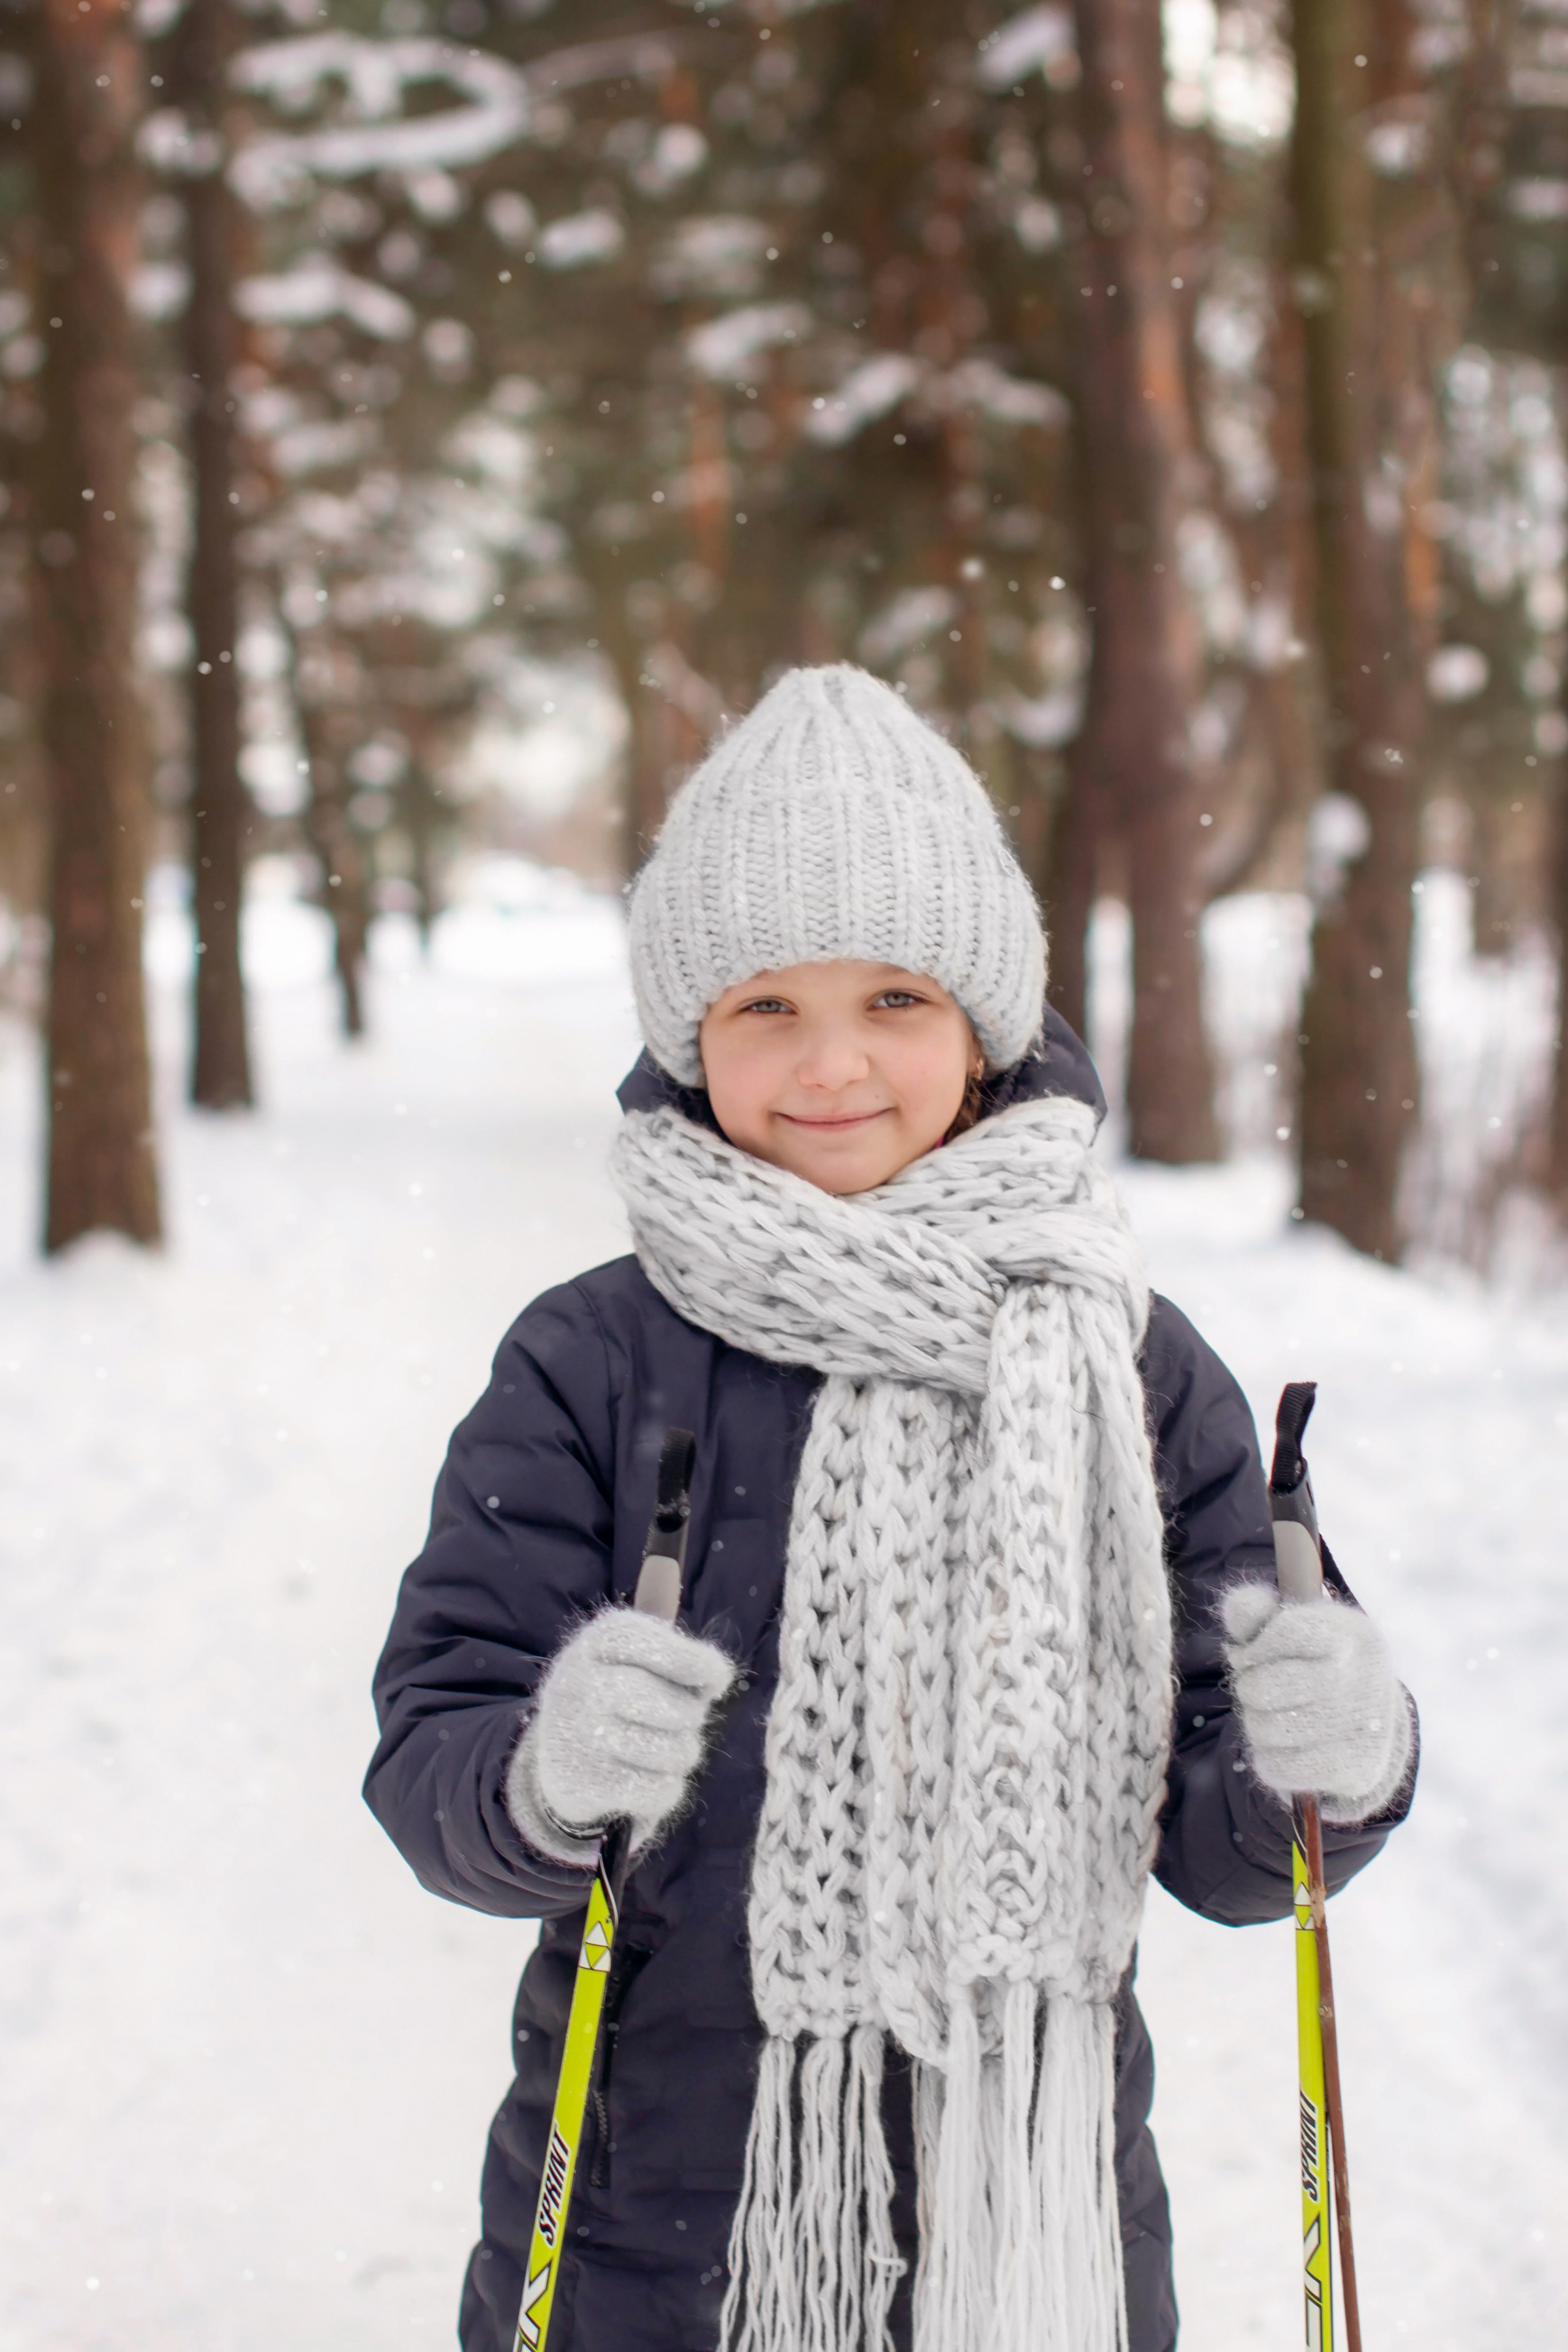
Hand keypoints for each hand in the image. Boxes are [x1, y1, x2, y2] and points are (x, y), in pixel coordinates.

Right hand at [505, 1608, 735, 1862]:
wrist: (555, 1754)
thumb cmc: (617, 1695)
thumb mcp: (640, 1658)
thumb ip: (680, 1658)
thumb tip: (718, 1677)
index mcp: (600, 1642)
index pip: (658, 1647)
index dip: (697, 1664)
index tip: (717, 1680)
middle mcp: (581, 1682)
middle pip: (675, 1709)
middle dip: (692, 1718)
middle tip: (684, 1719)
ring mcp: (577, 1735)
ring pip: (671, 1752)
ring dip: (683, 1754)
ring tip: (665, 1747)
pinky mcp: (581, 1784)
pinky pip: (657, 1790)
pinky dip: (665, 1788)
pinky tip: (646, 1777)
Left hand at [1221, 1583, 1413, 1824]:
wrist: (1372, 1725)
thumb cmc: (1319, 1667)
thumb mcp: (1293, 1630)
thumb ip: (1258, 1615)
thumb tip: (1240, 1605)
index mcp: (1353, 1634)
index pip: (1286, 1631)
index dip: (1255, 1647)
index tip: (1253, 1655)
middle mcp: (1366, 1677)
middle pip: (1267, 1686)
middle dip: (1248, 1689)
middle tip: (1256, 1691)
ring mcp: (1364, 1727)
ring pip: (1268, 1730)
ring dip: (1256, 1725)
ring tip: (1273, 1718)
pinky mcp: (1356, 1769)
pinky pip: (1282, 1767)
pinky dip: (1270, 1760)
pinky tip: (1284, 1748)